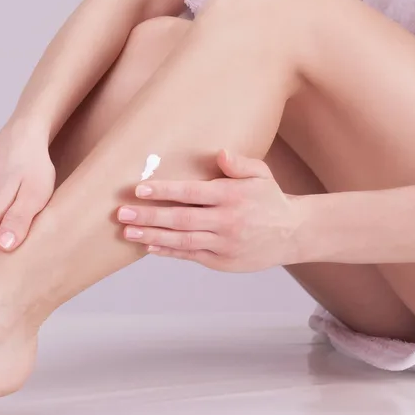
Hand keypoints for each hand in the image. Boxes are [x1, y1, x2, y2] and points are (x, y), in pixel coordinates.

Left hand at [117, 150, 304, 271]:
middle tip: (122, 212)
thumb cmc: (269, 199)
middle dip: (149, 215)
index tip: (140, 189)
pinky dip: (168, 251)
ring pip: (182, 240)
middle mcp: (227, 221)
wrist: (293, 233)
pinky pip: (190, 255)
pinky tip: (149, 245)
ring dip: (152, 235)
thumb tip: (220, 154)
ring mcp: (224, 243)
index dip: (164, 191)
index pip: (192, 193)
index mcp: (232, 197)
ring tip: (128, 231)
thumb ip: (239, 164)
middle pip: (181, 219)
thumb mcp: (261, 175)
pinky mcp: (222, 261)